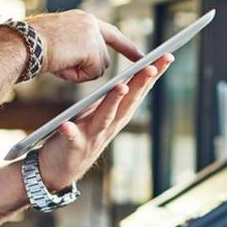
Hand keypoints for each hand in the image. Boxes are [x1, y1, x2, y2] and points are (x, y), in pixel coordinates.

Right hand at [27, 10, 141, 81]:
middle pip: (102, 58)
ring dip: (79, 72)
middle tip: (64, 64)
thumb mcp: (58, 43)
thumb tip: (88, 65)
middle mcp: (90, 23)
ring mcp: (93, 34)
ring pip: (98, 68)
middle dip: (88, 68)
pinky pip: (92, 74)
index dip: (126, 46)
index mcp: (82, 19)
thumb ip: (77, 49)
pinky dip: (76, 76)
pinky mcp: (92, 48)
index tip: (141, 56)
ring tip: (58, 61)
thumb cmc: (31, 46)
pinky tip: (61, 65)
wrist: (22, 43)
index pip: (110, 33)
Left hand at [38, 54, 172, 188]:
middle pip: (128, 102)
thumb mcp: (100, 116)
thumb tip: (126, 77)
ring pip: (105, 118)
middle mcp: (109, 126)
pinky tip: (66, 125)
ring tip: (121, 86)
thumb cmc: (80, 136)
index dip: (153, 75)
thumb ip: (111, 100)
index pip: (138, 92)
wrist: (60, 170)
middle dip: (141, 84)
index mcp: (116, 115)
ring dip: (114, 103)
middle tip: (152, 66)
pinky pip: (72, 138)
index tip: (167, 56)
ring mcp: (92, 138)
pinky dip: (70, 131)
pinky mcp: (73, 147)